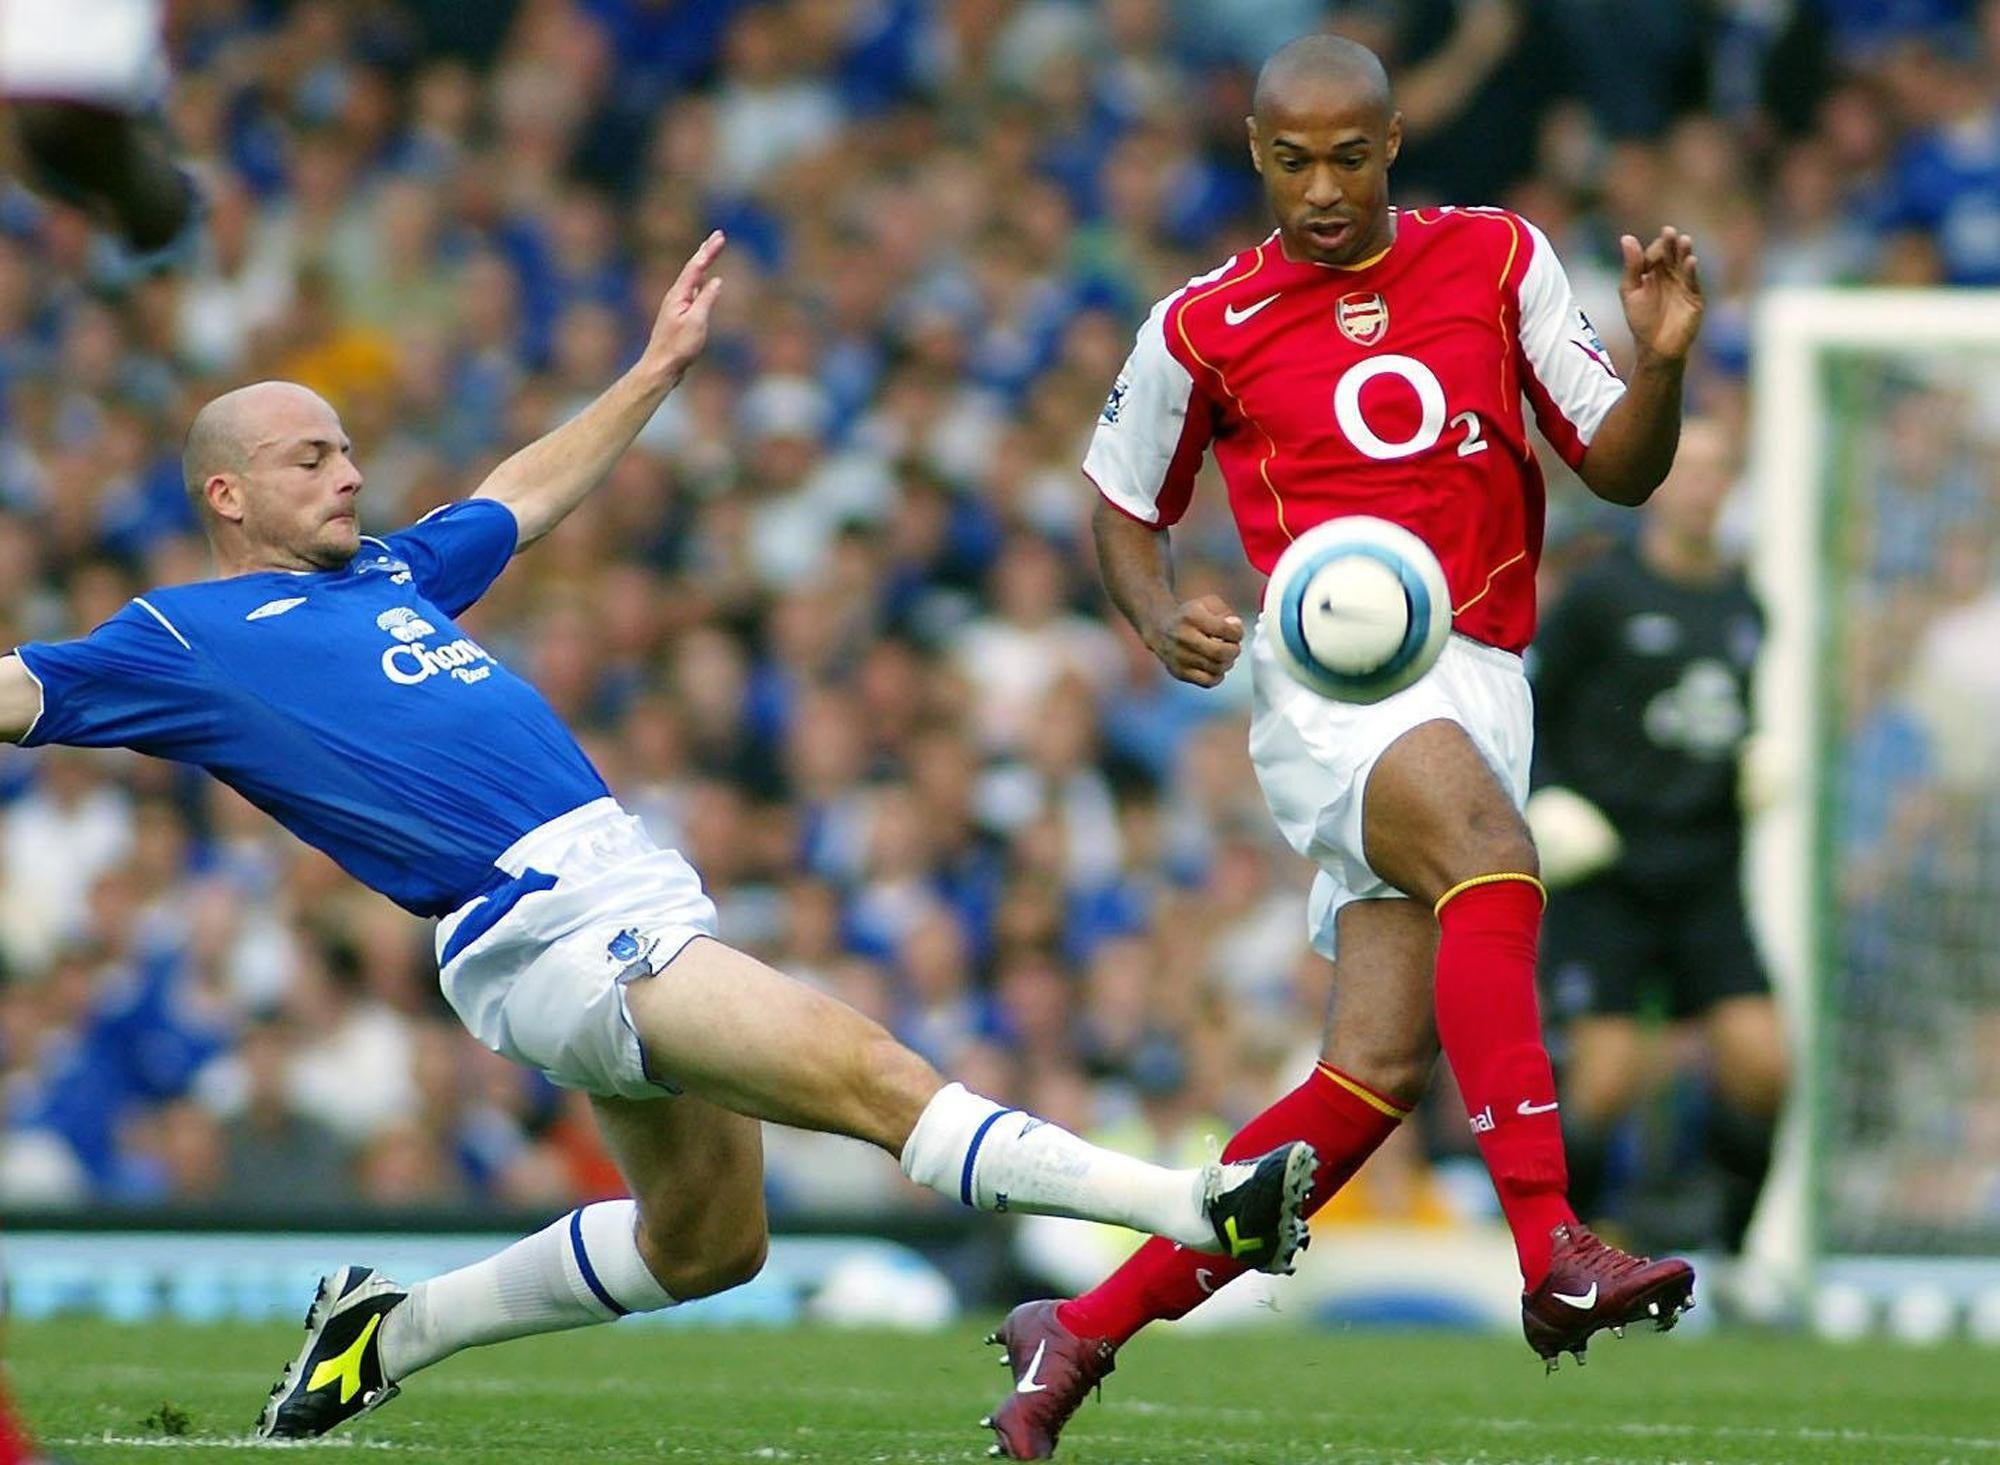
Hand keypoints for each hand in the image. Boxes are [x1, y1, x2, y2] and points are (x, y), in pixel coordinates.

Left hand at [642, 230, 725, 387]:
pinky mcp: (679, 315)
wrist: (661, 366)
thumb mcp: (697, 322)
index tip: (720, 236)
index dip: (709, 251)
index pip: (696, 267)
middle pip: (693, 268)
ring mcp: (676, 305)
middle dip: (706, 251)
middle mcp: (676, 296)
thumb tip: (716, 281)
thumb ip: (706, 299)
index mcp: (679, 294)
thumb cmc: (679, 347)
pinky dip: (700, 279)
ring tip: (709, 250)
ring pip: (692, 278)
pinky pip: (692, 290)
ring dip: (703, 263)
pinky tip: (703, 281)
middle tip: (718, 236)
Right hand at [1145, 594, 1243, 686]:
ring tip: (1225, 655)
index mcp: (1191, 617)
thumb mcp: (1206, 604)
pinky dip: (1218, 676)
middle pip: (1219, 652)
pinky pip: (1207, 682)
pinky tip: (1216, 666)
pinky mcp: (1179, 672)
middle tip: (1233, 646)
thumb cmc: (1189, 616)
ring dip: (1227, 663)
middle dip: (1234, 650)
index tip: (1236, 631)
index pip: (1223, 629)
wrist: (1159, 628)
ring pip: (1216, 669)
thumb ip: (1225, 613)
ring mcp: (1180, 658)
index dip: (1237, 632)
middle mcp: (1183, 638)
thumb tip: (1236, 627)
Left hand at [1618, 226, 1702, 363]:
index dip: (1652, 250)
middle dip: (1670, 243)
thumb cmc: (1641, 321)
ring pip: (1684, 264)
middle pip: (1671, 254)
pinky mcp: (1694, 298)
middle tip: (1668, 231)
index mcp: (1653, 273)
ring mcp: (1683, 285)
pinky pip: (1693, 282)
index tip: (1647, 254)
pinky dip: (1691, 272)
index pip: (1654, 253)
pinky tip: (1690, 261)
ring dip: (1684, 252)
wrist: (1655, 348)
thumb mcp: (1630, 291)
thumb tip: (1626, 237)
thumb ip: (1631, 267)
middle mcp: (1670, 276)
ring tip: (1683, 240)